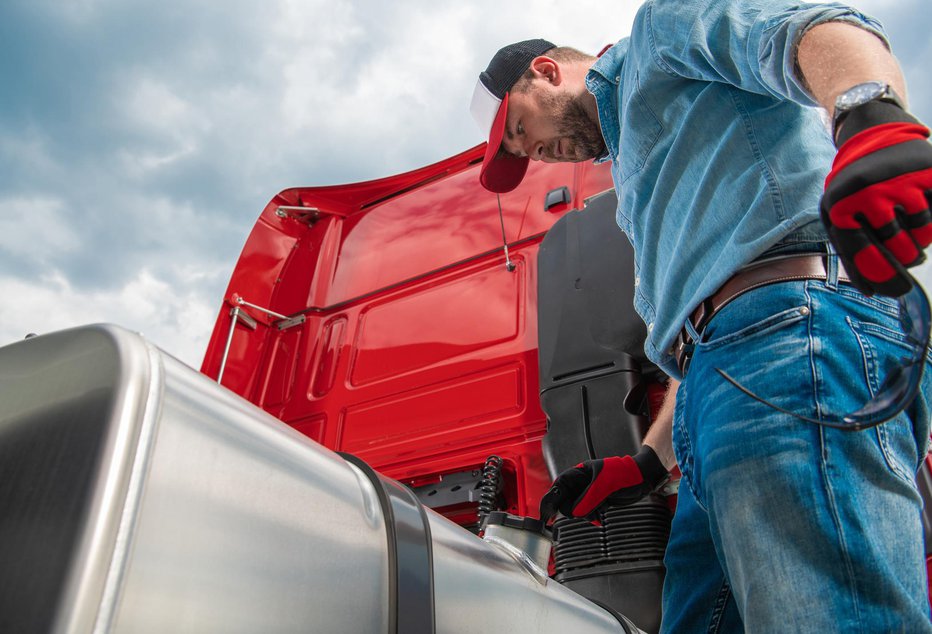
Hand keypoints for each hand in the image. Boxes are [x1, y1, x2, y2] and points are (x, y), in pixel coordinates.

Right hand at [539, 445, 667, 522]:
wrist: (643, 478)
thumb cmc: (625, 474)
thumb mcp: (605, 485)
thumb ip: (588, 498)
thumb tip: (576, 512)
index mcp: (578, 473)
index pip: (558, 486)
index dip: (550, 500)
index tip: (546, 514)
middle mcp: (581, 483)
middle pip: (565, 501)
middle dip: (575, 510)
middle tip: (586, 514)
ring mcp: (588, 493)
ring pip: (576, 509)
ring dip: (586, 515)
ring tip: (598, 514)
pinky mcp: (597, 501)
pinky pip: (587, 513)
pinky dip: (593, 517)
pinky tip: (601, 517)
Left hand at [821, 102, 931, 296]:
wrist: (876, 139)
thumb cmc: (855, 191)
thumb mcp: (838, 216)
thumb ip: (849, 252)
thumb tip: (871, 291)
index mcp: (839, 205)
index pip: (861, 253)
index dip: (880, 276)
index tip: (897, 292)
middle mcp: (866, 191)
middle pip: (896, 249)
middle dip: (905, 260)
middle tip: (908, 256)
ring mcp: (898, 180)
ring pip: (921, 235)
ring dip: (920, 243)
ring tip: (911, 232)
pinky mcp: (928, 172)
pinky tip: (922, 215)